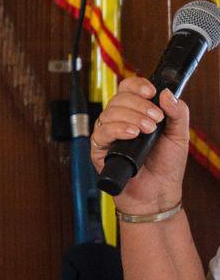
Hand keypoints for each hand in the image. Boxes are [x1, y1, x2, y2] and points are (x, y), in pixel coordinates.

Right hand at [90, 76, 188, 214]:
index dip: (137, 86)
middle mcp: (119, 121)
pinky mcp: (99, 149)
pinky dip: (118, 129)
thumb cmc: (166, 167)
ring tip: (147, 130)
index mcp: (136, 113)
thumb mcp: (179, 136)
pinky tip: (132, 134)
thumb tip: (166, 93)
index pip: (128, 89)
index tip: (151, 92)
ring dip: (131, 117)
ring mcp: (108, 134)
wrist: (158, 193)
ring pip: (110, 112)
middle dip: (139, 105)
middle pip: (119, 98)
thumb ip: (178, 113)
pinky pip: (102, 131)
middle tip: (155, 120)